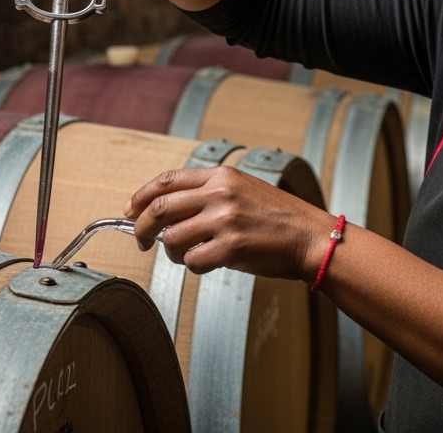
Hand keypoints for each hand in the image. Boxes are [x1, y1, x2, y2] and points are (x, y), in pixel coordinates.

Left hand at [124, 165, 332, 280]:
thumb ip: (208, 194)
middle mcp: (220, 194)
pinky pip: (192, 262)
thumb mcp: (244, 190)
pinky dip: (194, 267)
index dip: (141, 196)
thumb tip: (168, 214)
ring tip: (189, 254)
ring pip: (172, 239)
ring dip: (173, 252)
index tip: (131, 211)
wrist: (311, 237)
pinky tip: (209, 262)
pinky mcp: (231, 247)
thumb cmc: (279, 218)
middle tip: (142, 241)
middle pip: (159, 209)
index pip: (166, 181)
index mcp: (222, 176)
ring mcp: (225, 220)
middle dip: (141, 228)